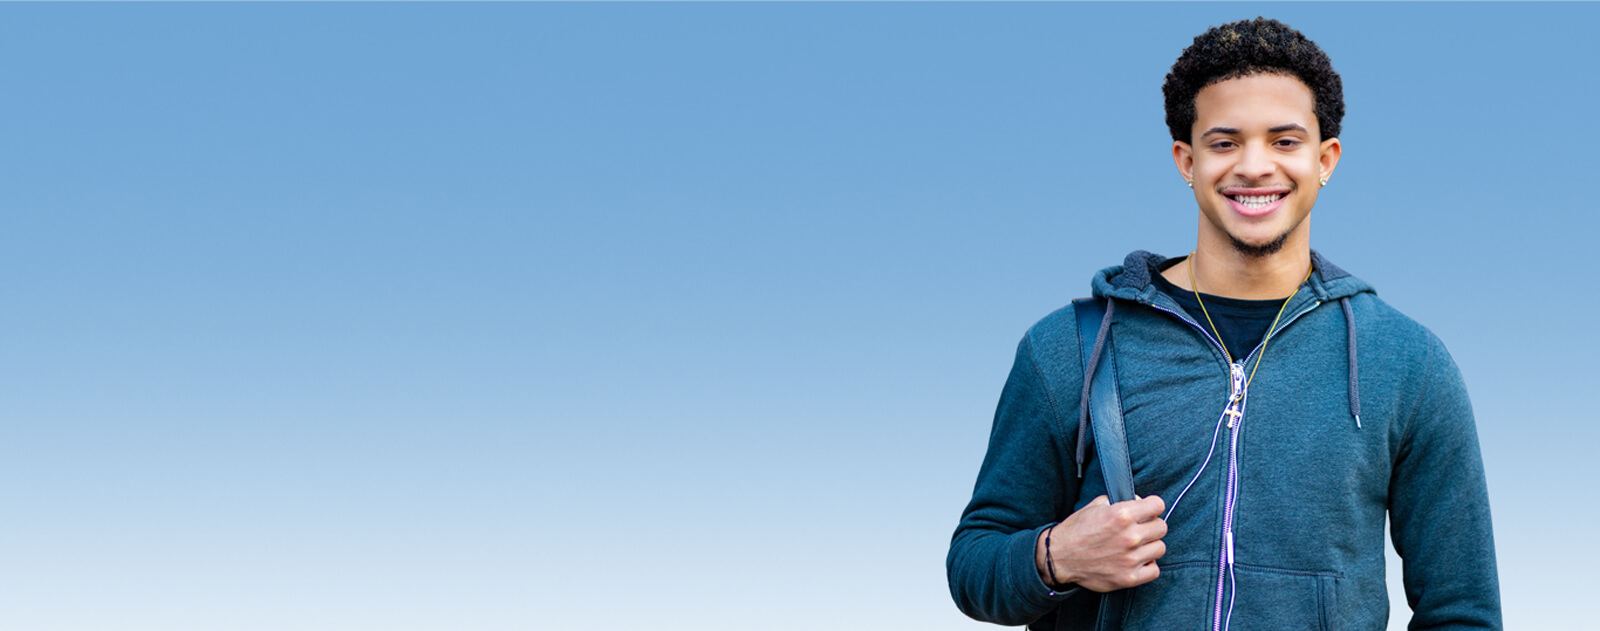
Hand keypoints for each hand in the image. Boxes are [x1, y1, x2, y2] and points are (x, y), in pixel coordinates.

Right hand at [1035, 495, 1166, 591]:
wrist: (1059, 557)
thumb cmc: (1077, 530)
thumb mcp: (1095, 505)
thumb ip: (1119, 501)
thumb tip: (1139, 502)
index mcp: (1121, 514)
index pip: (1158, 505)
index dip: (1153, 506)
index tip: (1148, 510)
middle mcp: (1129, 536)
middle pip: (1162, 527)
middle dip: (1152, 525)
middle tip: (1141, 528)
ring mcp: (1130, 559)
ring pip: (1160, 548)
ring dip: (1150, 545)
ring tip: (1138, 546)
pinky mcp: (1128, 578)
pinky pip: (1154, 570)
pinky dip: (1148, 565)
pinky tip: (1137, 560)